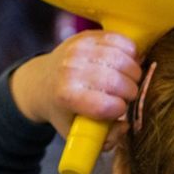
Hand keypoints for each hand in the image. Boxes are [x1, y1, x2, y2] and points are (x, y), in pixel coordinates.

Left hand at [9, 31, 140, 142]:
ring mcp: (79, 49)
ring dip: (133, 72)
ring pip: (122, 59)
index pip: (106, 106)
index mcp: (66, 97)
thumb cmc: (63, 109)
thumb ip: (104, 138)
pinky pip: (120, 40)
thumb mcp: (75, 132)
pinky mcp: (87, 35)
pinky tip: (126, 62)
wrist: (41, 81)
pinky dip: (130, 52)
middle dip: (131, 91)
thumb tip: (124, 126)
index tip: (119, 110)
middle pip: (117, 82)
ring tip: (129, 79)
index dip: (120, 110)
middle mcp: (70, 70)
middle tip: (128, 94)